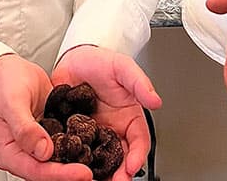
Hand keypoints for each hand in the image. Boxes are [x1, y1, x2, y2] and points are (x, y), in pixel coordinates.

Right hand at [0, 53, 86, 180]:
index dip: (59, 174)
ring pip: (59, 161)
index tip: (83, 172)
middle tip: (94, 171)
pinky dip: (79, 146)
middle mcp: (24, 154)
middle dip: (71, 173)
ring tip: (99, 163)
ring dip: (77, 162)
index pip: (35, 171)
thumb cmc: (6, 85)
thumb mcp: (12, 102)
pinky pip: (66, 145)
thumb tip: (43, 152)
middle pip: (49, 172)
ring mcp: (39, 146)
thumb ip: (24, 128)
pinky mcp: (52, 136)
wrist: (12, 72)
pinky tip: (95, 146)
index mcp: (8, 153)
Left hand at [51, 45, 162, 180]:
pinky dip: (74, 163)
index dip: (137, 156)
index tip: (132, 166)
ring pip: (98, 160)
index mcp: (129, 118)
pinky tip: (70, 168)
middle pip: (119, 158)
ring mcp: (92, 135)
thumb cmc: (100, 61)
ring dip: (99, 173)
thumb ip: (139, 83)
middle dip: (119, 174)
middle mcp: (112, 130)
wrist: (73, 59)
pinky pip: (75, 153)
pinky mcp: (72, 135)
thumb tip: (156, 100)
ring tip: (92, 180)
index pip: (138, 142)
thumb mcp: (122, 67)